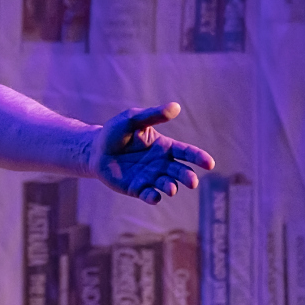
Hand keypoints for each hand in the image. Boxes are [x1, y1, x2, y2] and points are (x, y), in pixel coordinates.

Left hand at [89, 102, 214, 204]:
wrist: (94, 150)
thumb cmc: (115, 133)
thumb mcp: (132, 120)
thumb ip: (153, 115)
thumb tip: (175, 107)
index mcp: (164, 147)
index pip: (186, 152)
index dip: (199, 158)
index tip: (209, 164)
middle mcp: (161, 164)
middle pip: (180, 171)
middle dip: (187, 177)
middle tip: (192, 182)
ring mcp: (150, 177)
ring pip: (167, 185)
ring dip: (171, 187)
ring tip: (170, 188)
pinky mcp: (137, 188)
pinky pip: (149, 195)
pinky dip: (153, 197)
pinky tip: (155, 197)